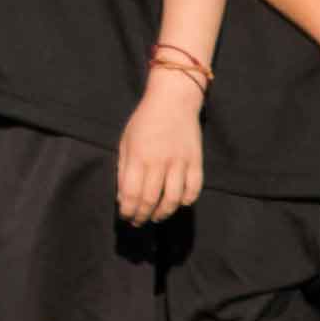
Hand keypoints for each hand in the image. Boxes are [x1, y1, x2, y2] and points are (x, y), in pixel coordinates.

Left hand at [115, 72, 204, 222]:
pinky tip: (178, 202)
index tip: (126, 216)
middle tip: (139, 221)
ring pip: (173, 199)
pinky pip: (194, 189)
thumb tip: (123, 197)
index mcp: (138, 156)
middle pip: (150, 200)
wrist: (173, 99)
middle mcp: (159, 162)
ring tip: (157, 217)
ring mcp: (180, 162)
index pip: (131, 194)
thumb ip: (123, 169)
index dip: (128, 210)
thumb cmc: (145, 120)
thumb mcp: (126, 141)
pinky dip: (186, 201)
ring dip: (163, 213)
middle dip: (142, 216)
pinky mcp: (196, 161)